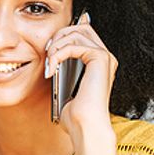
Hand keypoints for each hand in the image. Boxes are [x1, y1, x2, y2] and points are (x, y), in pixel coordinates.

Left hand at [44, 12, 117, 141]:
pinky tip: (52, 69)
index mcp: (99, 63)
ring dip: (57, 45)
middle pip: (81, 27)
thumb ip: (63, 71)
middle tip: (47, 54)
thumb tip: (52, 56)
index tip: (48, 52)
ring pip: (76, 32)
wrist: (86, 127)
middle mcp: (106, 57)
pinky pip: (74, 44)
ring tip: (49, 64)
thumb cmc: (76, 115)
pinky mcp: (100, 59)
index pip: (82, 34)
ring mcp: (105, 57)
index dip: (62, 37)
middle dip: (59, 36)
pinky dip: (58, 54)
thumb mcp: (65, 88)